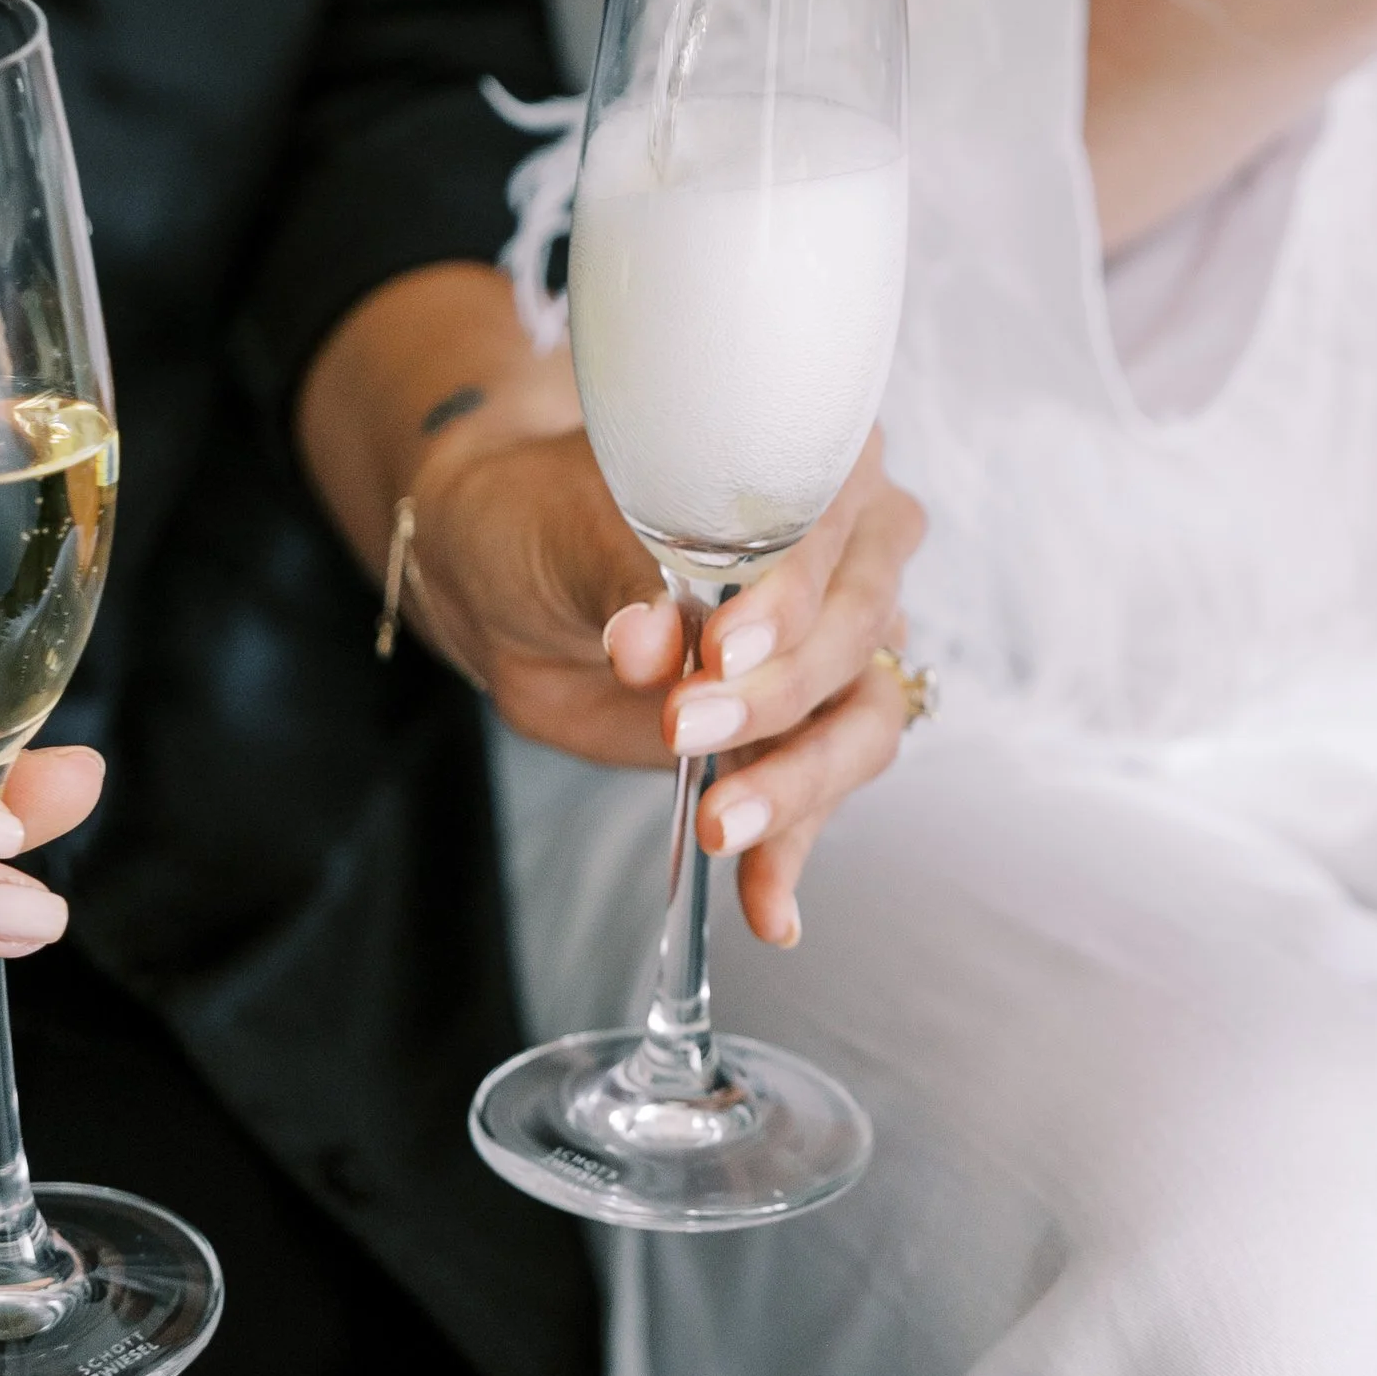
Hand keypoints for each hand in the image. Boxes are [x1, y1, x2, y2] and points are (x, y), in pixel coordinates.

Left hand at [409, 409, 922, 947]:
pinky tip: (770, 911)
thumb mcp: (573, 529)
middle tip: (684, 726)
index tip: (722, 647)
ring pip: (864, 721)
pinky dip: (794, 853)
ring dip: (796, 783)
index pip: (834, 530)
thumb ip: (624, 578)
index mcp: (814, 463)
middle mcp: (850, 549)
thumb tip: (646, 641)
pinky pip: (824, 796)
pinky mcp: (797, 728)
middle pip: (859, 633)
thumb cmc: (551, 514)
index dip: (791, 594)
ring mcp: (834, 647)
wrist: (512, 575)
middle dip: (777, 694)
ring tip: (724, 828)